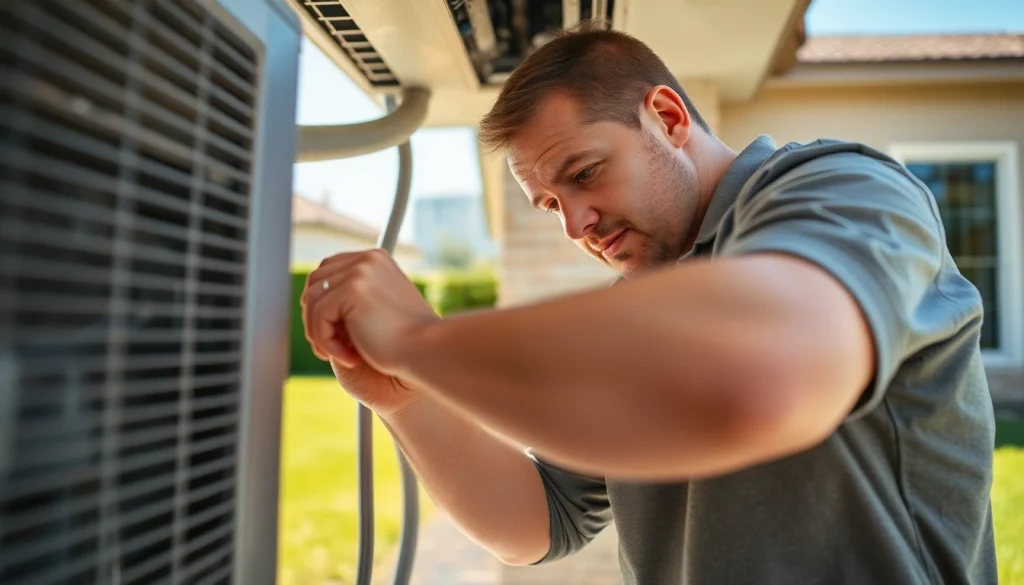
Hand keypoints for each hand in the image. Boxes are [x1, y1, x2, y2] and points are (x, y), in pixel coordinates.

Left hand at [301, 249, 438, 375]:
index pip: (329, 269)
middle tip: (327, 346)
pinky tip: (349, 358)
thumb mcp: (378, 309)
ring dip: (318, 333)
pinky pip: (318, 317)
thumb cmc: (407, 340)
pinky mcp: (352, 290)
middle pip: (315, 281)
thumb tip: (308, 299)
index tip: (328, 330)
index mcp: (376, 259)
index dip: (320, 300)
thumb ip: (353, 298)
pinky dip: (326, 342)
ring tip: (340, 355)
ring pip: (312, 300)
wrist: (425, 352)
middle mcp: (367, 259)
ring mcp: (360, 271)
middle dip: (314, 317)